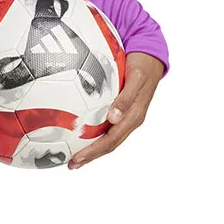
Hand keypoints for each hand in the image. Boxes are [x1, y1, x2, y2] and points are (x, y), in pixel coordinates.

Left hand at [69, 52, 163, 168]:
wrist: (151, 58)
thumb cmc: (143, 66)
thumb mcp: (136, 78)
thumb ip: (126, 98)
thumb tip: (114, 118)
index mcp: (134, 117)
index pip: (111, 140)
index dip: (94, 151)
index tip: (77, 157)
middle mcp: (129, 121)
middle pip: (108, 144)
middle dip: (90, 156)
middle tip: (71, 164)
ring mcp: (125, 118)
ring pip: (107, 139)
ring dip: (91, 150)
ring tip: (74, 158)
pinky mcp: (121, 113)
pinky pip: (106, 128)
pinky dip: (93, 136)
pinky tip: (80, 137)